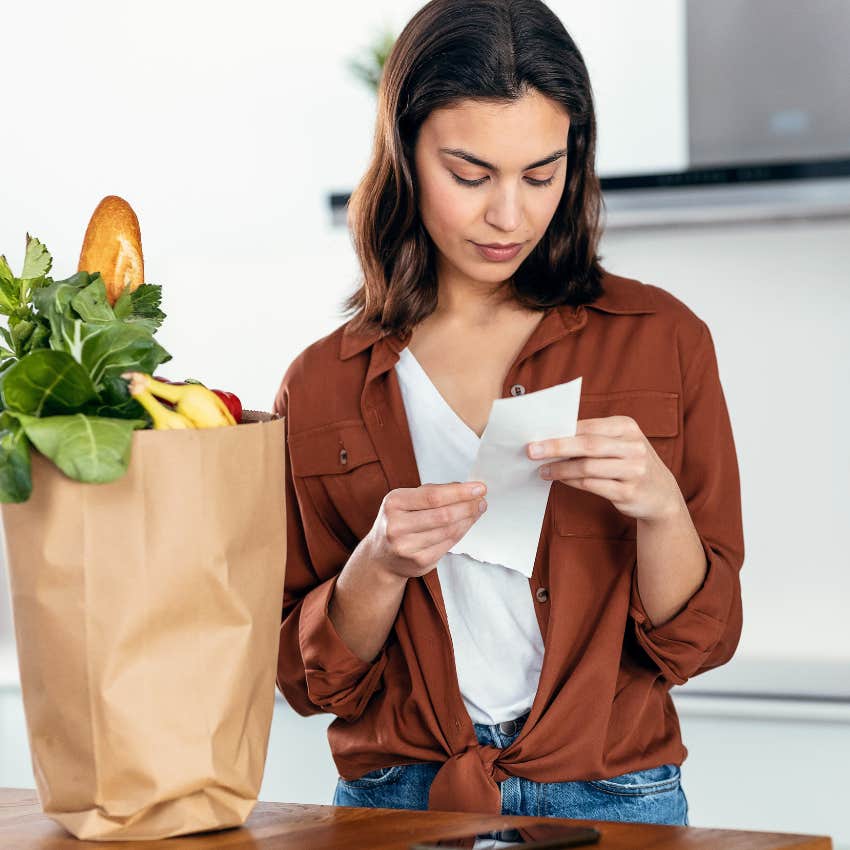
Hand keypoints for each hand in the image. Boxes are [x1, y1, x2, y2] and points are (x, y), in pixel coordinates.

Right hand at [365, 481, 487, 578]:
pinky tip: (466, 524)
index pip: (433, 496)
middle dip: (468, 506)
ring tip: (477, 510)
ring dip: (468, 519)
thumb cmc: (398, 521)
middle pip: (443, 515)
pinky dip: (461, 532)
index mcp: (394, 503)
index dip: (460, 492)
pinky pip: (448, 545)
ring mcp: (407, 547)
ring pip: (448, 531)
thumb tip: (464, 487)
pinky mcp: (419, 562)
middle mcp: (397, 526)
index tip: (479, 487)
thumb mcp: (405, 501)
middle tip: (481, 500)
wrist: (380, 557)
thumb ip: (432, 493)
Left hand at [527, 416, 681, 522]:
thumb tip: (551, 435)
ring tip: (543, 470)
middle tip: (531, 451)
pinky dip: (572, 482)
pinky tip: (560, 480)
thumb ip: (592, 437)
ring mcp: (634, 470)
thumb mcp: (619, 444)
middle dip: (556, 447)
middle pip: (587, 444)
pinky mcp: (629, 492)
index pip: (588, 426)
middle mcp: (633, 446)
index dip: (561, 431)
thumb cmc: (629, 464)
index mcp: (627, 427)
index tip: (536, 434)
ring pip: (588, 467)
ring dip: (561, 469)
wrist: (661, 495)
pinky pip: (592, 486)